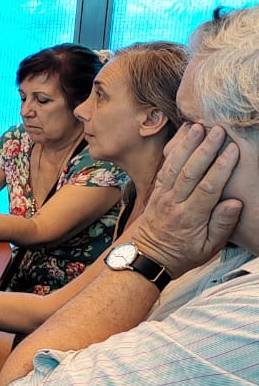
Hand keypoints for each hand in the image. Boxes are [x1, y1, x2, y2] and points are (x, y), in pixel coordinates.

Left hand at [129, 123, 242, 277]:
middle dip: (204, 149)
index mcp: (190, 217)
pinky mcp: (156, 191)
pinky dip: (172, 151)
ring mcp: (162, 196)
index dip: (221, 167)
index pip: (208, 187)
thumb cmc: (184, 254)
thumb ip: (222, 225)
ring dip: (186, 145)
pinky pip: (163, 168)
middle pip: (190, 171)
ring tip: (197, 127)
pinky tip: (181, 138)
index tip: (233, 150)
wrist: (149, 257)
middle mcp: (174, 203)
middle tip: (218, 131)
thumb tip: (235, 202)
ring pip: (174, 166)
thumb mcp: (209, 248)